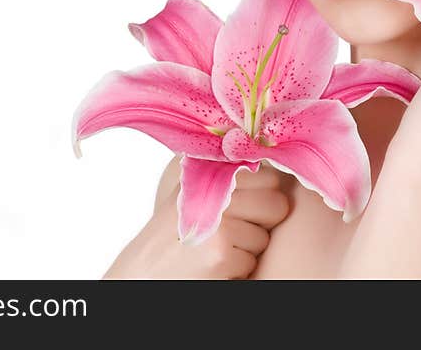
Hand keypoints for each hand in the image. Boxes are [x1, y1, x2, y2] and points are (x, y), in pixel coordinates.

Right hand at [102, 163, 290, 278]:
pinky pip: (252, 262)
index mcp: (208, 171)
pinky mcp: (219, 254)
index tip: (242, 206)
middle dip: (262, 223)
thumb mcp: (192, 191)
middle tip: (230, 231)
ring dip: (245, 250)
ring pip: (265, 237)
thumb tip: (268, 150)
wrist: (143, 270)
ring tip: (214, 248)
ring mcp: (218, 222)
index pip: (269, 176)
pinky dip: (235, 269)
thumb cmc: (174, 233)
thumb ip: (225, 174)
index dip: (262, 196)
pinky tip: (210, 265)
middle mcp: (213, 191)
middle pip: (277, 204)